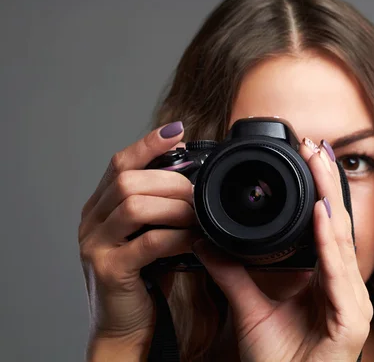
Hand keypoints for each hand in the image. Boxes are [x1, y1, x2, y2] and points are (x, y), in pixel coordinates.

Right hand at [78, 121, 197, 358]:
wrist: (124, 326)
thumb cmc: (143, 278)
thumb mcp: (147, 235)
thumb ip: (158, 208)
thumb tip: (191, 178)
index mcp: (100, 208)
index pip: (120, 163)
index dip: (148, 144)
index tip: (176, 131)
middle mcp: (91, 222)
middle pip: (128, 180)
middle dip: (170, 181)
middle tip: (197, 194)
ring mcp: (95, 246)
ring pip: (135, 206)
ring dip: (175, 207)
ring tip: (196, 217)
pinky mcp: (109, 270)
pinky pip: (148, 242)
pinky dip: (176, 236)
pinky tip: (192, 240)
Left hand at [193, 137, 372, 361]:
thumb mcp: (248, 310)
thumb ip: (230, 273)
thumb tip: (206, 242)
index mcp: (328, 285)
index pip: (326, 229)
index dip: (320, 193)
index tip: (309, 159)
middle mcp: (345, 291)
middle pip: (337, 227)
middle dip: (327, 184)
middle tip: (317, 146)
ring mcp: (353, 306)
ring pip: (341, 243)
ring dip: (330, 201)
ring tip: (320, 163)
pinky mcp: (352, 322)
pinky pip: (338, 275)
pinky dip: (328, 241)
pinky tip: (321, 212)